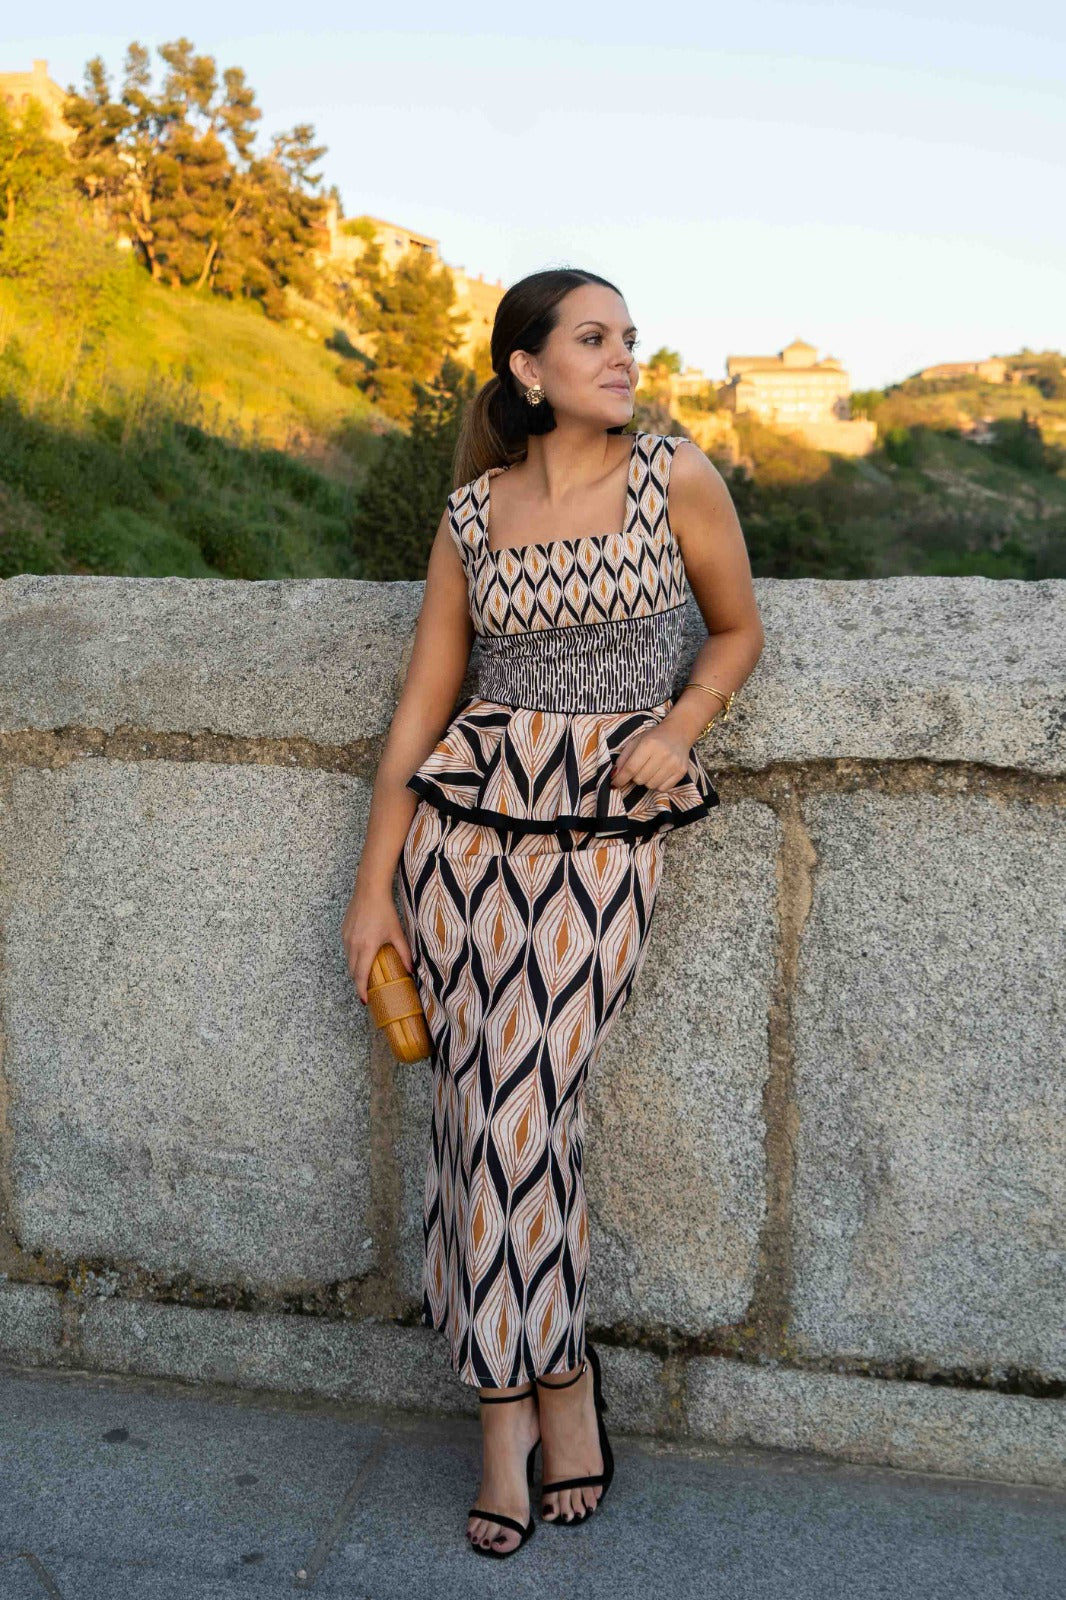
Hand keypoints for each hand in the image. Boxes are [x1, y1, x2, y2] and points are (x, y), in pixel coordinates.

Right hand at [340, 887, 414, 1004]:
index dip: (362, 991)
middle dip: (359, 983)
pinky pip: (347, 951)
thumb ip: (404, 953)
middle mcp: (353, 945)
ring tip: (367, 975)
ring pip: (349, 961)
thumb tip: (411, 970)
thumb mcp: (397, 933)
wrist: (369, 890)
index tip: (365, 1001)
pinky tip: (363, 956)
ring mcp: (346, 938)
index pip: (361, 976)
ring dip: (356, 970)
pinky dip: (353, 958)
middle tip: (369, 990)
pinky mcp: (343, 932)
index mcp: (366, 947)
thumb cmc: (385, 911)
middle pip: (353, 972)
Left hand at [610, 720, 692, 791]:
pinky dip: (657, 785)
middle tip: (639, 768)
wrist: (679, 732)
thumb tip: (614, 776)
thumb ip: (623, 758)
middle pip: (640, 779)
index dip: (621, 778)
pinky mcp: (681, 772)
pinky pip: (663, 789)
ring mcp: (674, 764)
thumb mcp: (636, 741)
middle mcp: (663, 754)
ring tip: (650, 770)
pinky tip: (659, 774)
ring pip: (651, 785)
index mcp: (649, 744)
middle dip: (635, 777)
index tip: (614, 784)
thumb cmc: (654, 737)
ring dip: (646, 781)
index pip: (631, 768)